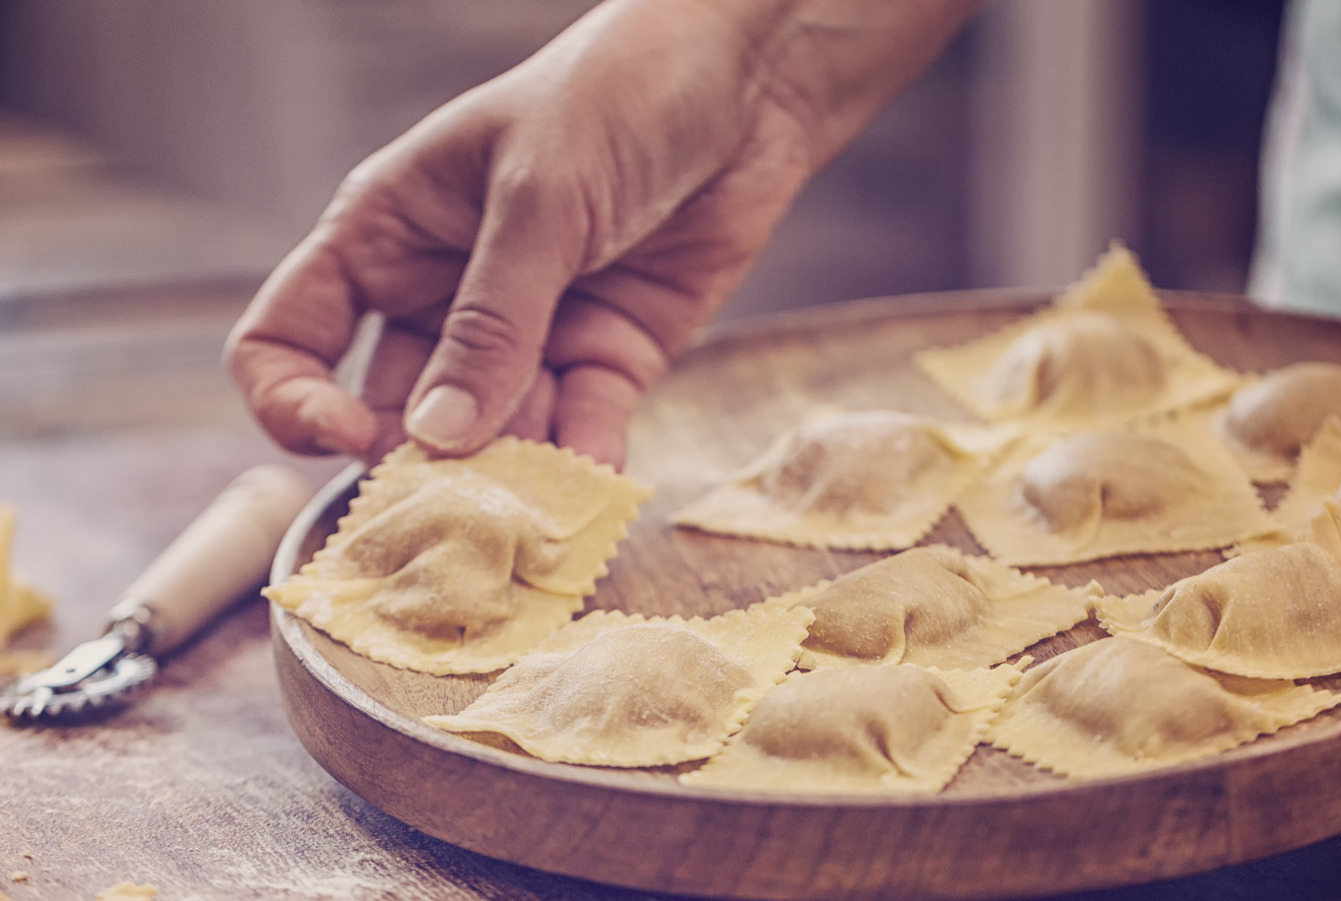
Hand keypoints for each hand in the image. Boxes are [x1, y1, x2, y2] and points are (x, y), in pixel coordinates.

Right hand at [227, 0, 979, 467]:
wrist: (748, 83)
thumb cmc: (618, 94)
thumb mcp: (539, 195)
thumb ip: (491, 319)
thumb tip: (437, 437)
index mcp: (387, 234)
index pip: (289, 337)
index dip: (296, 401)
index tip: (347, 440)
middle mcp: (443, 295)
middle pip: (397, 411)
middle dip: (421, 465)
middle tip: (457, 508)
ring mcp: (527, 335)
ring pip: (492, 438)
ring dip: (507, 481)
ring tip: (530, 514)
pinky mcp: (607, 358)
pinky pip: (579, 431)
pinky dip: (582, 465)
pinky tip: (592, 487)